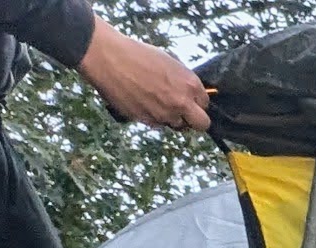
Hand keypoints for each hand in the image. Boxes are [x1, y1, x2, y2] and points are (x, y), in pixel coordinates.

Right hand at [80, 19, 213, 129]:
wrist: (110, 59)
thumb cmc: (138, 54)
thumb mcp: (169, 61)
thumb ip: (183, 79)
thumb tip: (189, 90)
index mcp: (190, 84)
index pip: (205, 104)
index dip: (196, 102)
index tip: (188, 99)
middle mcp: (181, 103)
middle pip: (201, 124)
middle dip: (195, 120)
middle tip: (184, 112)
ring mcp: (164, 114)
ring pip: (177, 125)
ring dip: (171, 117)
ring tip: (155, 100)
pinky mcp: (147, 121)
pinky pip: (157, 124)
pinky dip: (153, 117)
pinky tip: (142, 101)